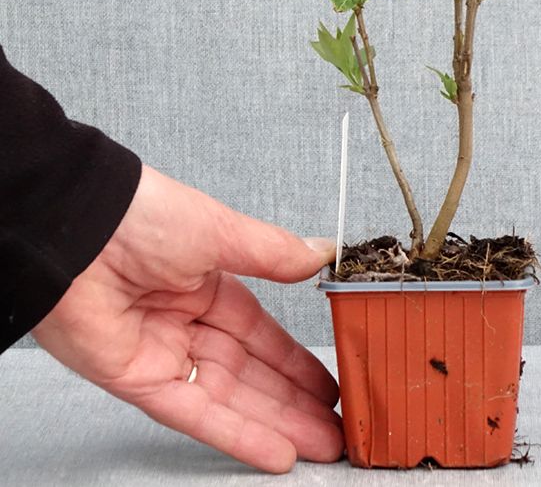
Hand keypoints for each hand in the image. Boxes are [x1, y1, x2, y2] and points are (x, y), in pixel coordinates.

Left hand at [32, 164, 343, 472]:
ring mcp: (163, 353)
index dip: (295, 361)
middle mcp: (188, 322)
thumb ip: (274, 253)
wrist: (79, 230)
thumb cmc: (145, 216)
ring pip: (230, 399)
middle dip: (294, 402)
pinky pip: (193, 414)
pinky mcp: (137, 380)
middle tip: (334, 427)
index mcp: (209, 284)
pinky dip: (235, 434)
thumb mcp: (223, 232)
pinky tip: (275, 451)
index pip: (261, 334)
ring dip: (276, 425)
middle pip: (251, 373)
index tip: (328, 381)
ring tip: (320, 445)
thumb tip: (321, 253)